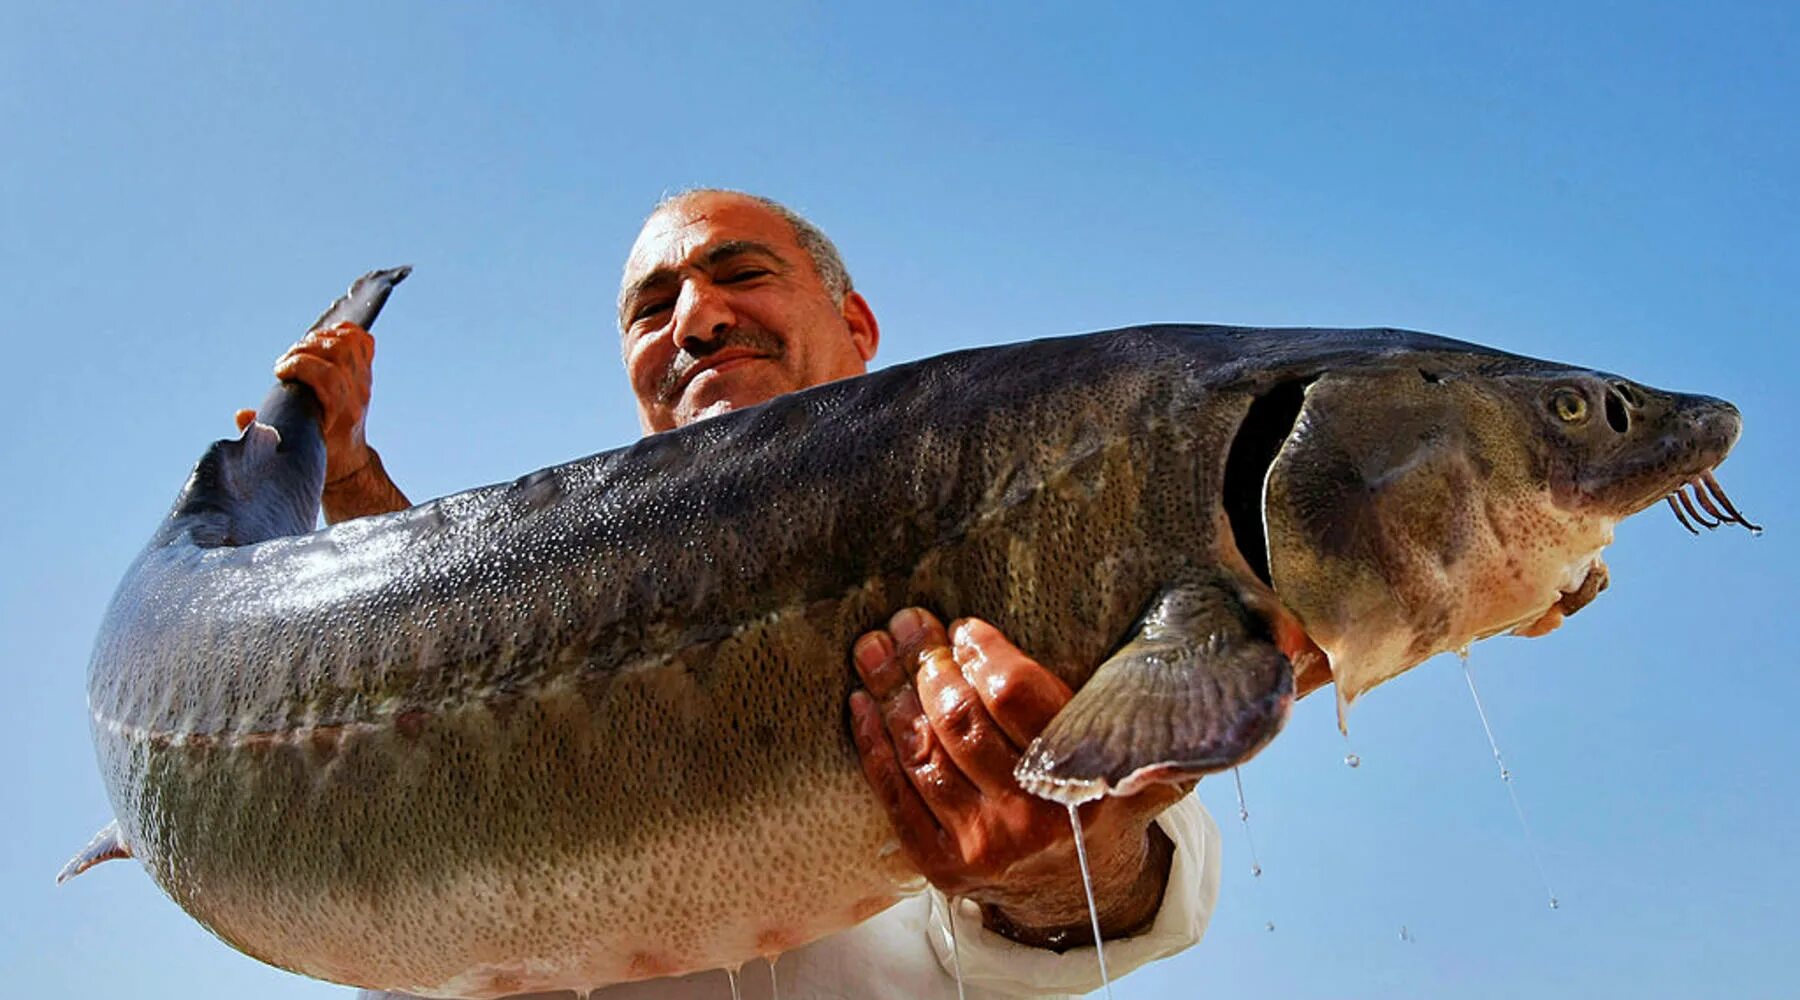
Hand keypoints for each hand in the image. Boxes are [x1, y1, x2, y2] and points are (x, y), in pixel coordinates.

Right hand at [233, 321, 374, 485]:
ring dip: (319, 338)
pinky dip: (342, 332)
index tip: (280, 373)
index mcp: (341, 414)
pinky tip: (321, 340)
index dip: (301, 366)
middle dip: (304, 350)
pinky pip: (363, 341)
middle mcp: (357, 395)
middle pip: (338, 352)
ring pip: (349, 343)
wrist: (347, 460)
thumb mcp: (288, 450)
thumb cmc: (317, 455)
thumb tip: (243, 415)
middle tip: (285, 363)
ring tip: (299, 351)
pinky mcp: (366, 373)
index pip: (330, 377)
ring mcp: (364, 382)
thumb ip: (263, 435)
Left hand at [849, 609, 1181, 945]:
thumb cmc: (1103, 807)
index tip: (968, 628)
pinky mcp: (940, 864)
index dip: (986, 656)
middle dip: (929, 662)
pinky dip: (874, 746)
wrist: (1079, 898)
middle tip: (910, 621)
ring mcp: (980, 845)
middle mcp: (1028, 818)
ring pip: (923, 752)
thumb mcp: (1145, 774)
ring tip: (873, 646)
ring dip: (889, 692)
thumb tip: (1208, 686)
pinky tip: (860, 703)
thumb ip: (1154, 731)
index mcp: (1081, 786)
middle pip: (961, 721)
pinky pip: (896, 796)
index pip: (1019, 701)